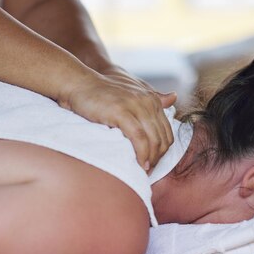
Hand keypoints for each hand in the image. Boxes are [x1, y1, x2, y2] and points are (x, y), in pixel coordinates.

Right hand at [58, 66, 176, 170]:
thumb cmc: (102, 91)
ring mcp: (136, 106)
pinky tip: (139, 164)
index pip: (167, 131)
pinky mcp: (122, 112)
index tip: (153, 163)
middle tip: (148, 170)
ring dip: (151, 159)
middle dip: (158, 158)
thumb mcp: (131, 92)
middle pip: (162, 138)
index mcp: (152, 99)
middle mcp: (148, 101)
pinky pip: (139, 138)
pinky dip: (141, 154)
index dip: (162, 151)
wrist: (79, 83)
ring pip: (153, 139)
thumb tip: (174, 97)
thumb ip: (153, 97)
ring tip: (144, 170)